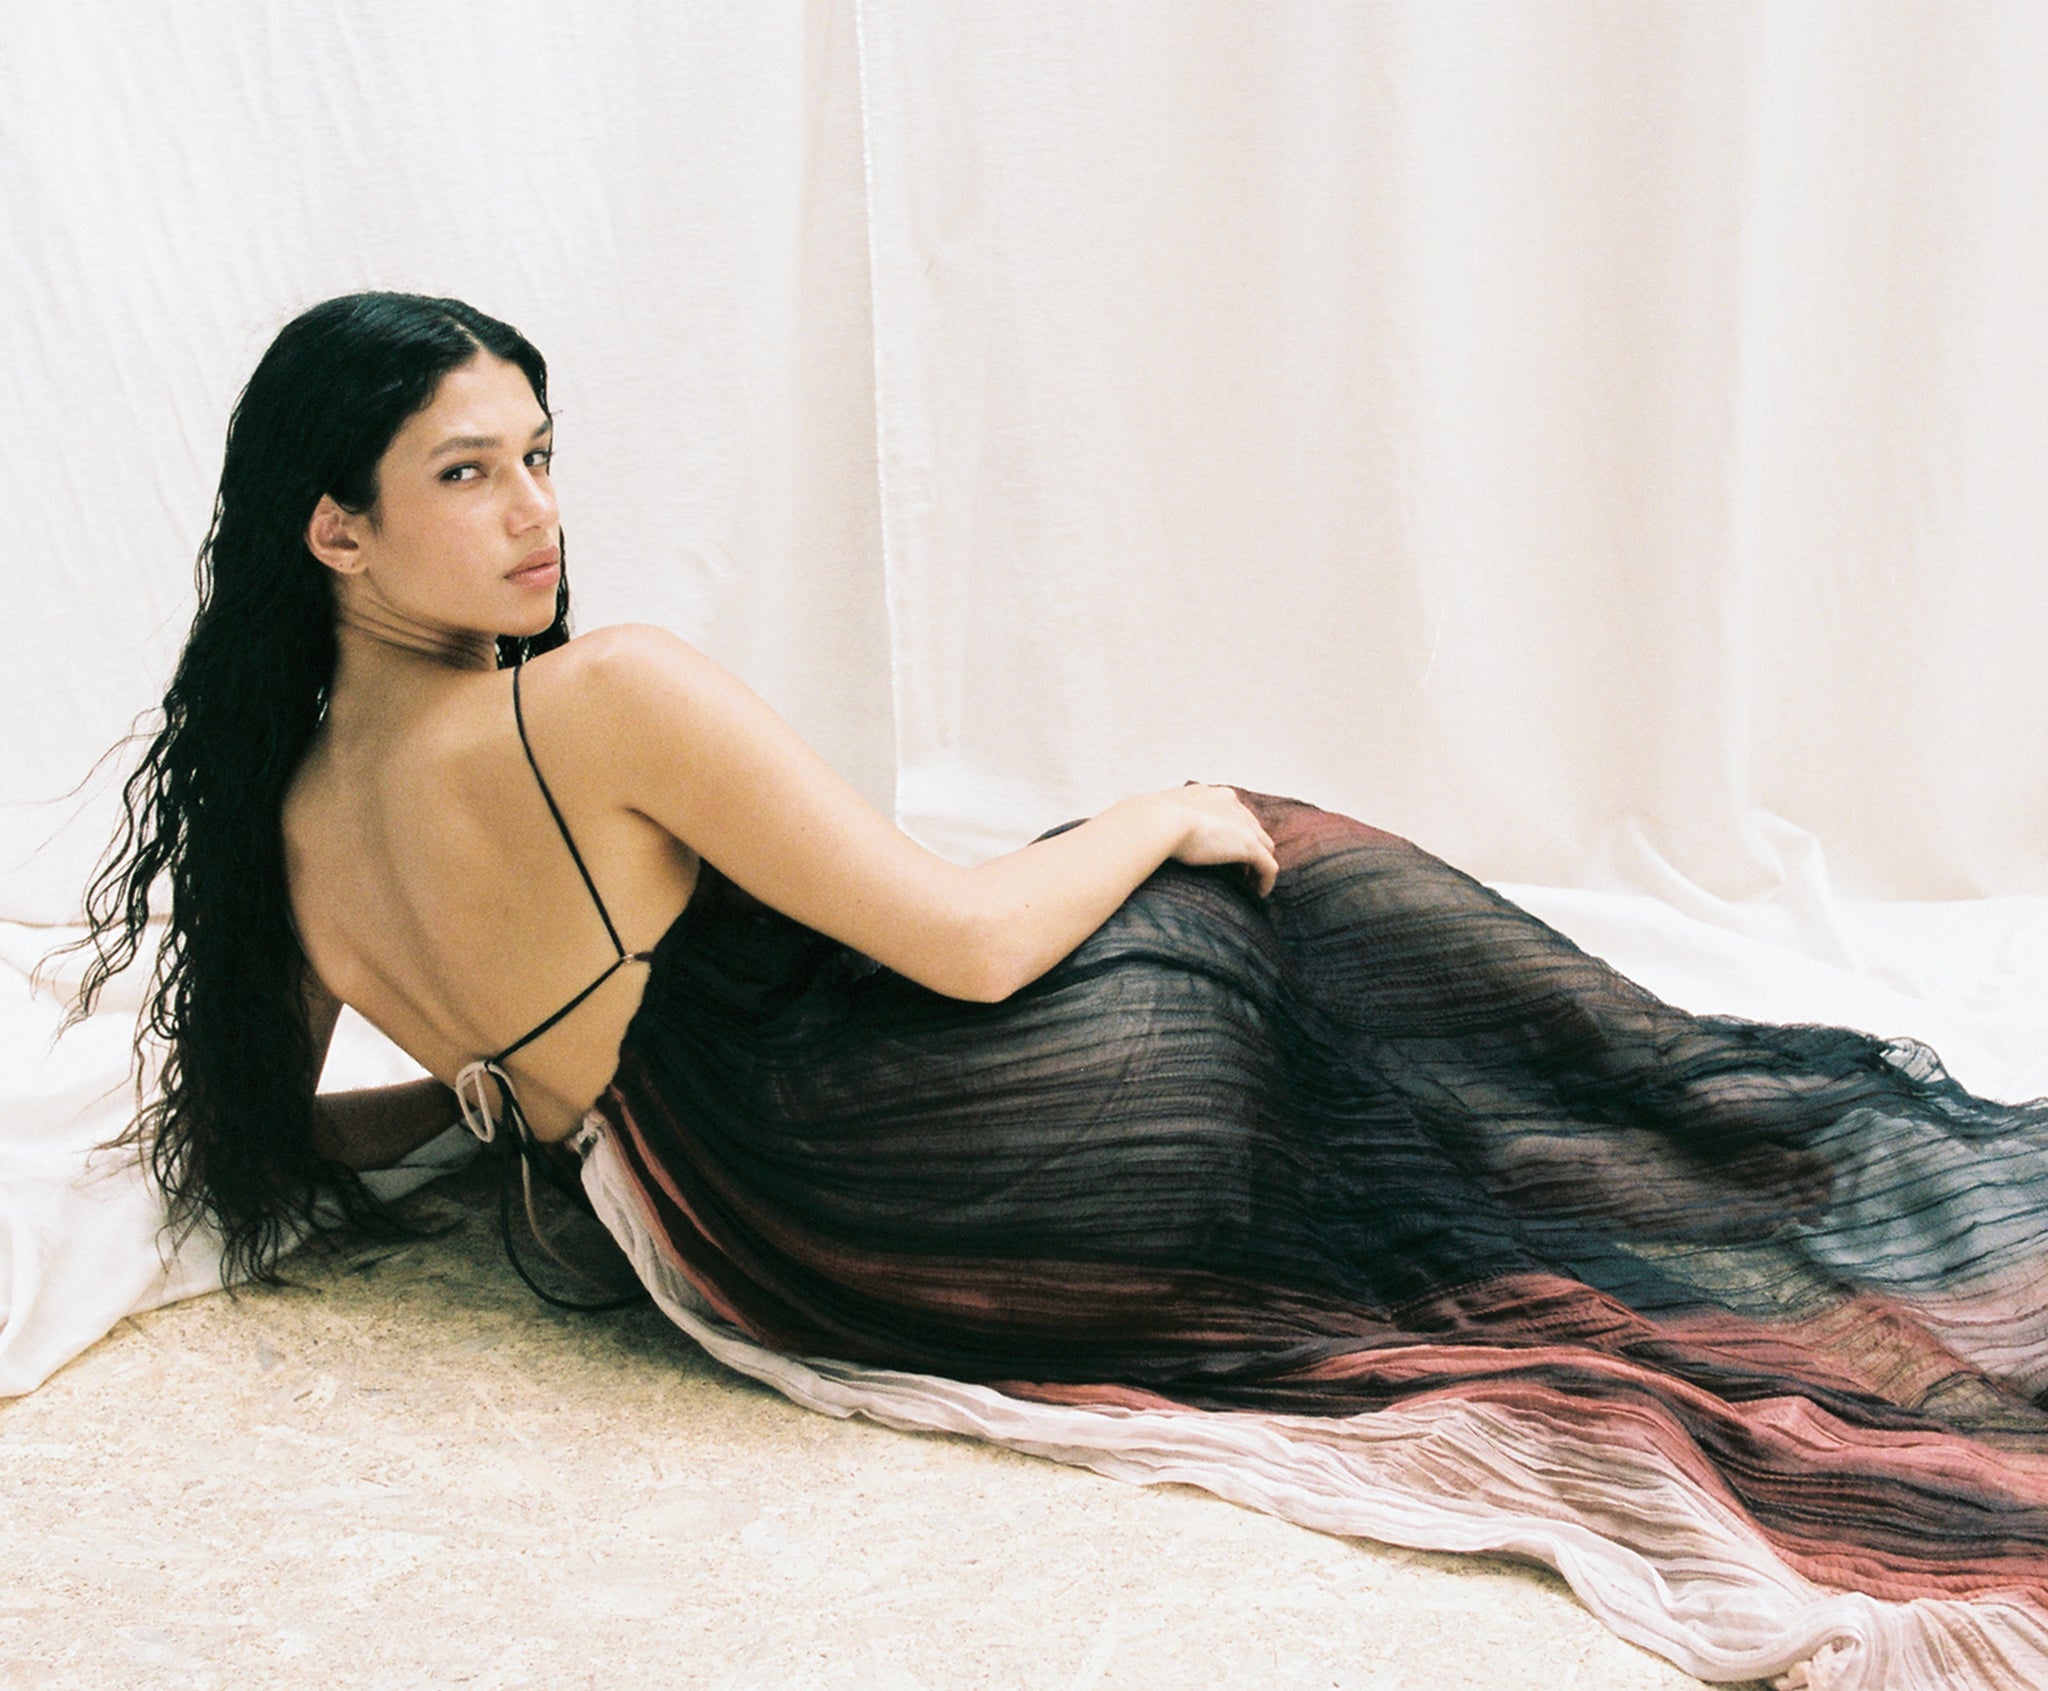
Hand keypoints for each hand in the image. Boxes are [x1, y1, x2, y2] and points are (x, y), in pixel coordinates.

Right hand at [1157, 783, 1278, 898]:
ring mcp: (1243, 824)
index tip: (1223, 852)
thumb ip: (1167, 821)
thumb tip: (1152, 832)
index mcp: (1212, 795)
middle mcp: (1232, 804)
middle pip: (1252, 828)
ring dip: (1259, 865)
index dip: (1232, 834)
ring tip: (1250, 884)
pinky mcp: (1249, 845)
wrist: (1160, 820)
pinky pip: (1268, 866)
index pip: (1232, 814)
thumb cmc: (1151, 821)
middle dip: (1249, 848)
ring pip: (1264, 847)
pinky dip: (1265, 881)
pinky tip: (1258, 894)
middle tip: (1240, 871)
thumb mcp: (1162, 815)